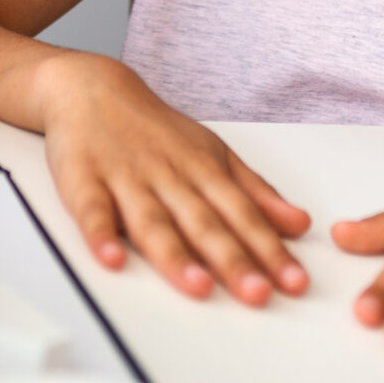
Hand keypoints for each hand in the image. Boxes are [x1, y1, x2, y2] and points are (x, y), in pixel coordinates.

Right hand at [31, 52, 310, 304]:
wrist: (92, 89)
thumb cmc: (155, 131)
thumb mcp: (213, 153)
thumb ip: (255, 192)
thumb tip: (298, 224)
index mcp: (203, 171)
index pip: (243, 215)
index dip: (270, 250)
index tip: (294, 282)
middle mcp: (169, 176)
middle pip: (204, 223)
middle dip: (232, 260)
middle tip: (258, 293)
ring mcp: (126, 178)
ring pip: (153, 222)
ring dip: (175, 255)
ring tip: (198, 285)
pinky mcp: (84, 181)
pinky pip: (92, 210)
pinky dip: (100, 234)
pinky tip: (112, 259)